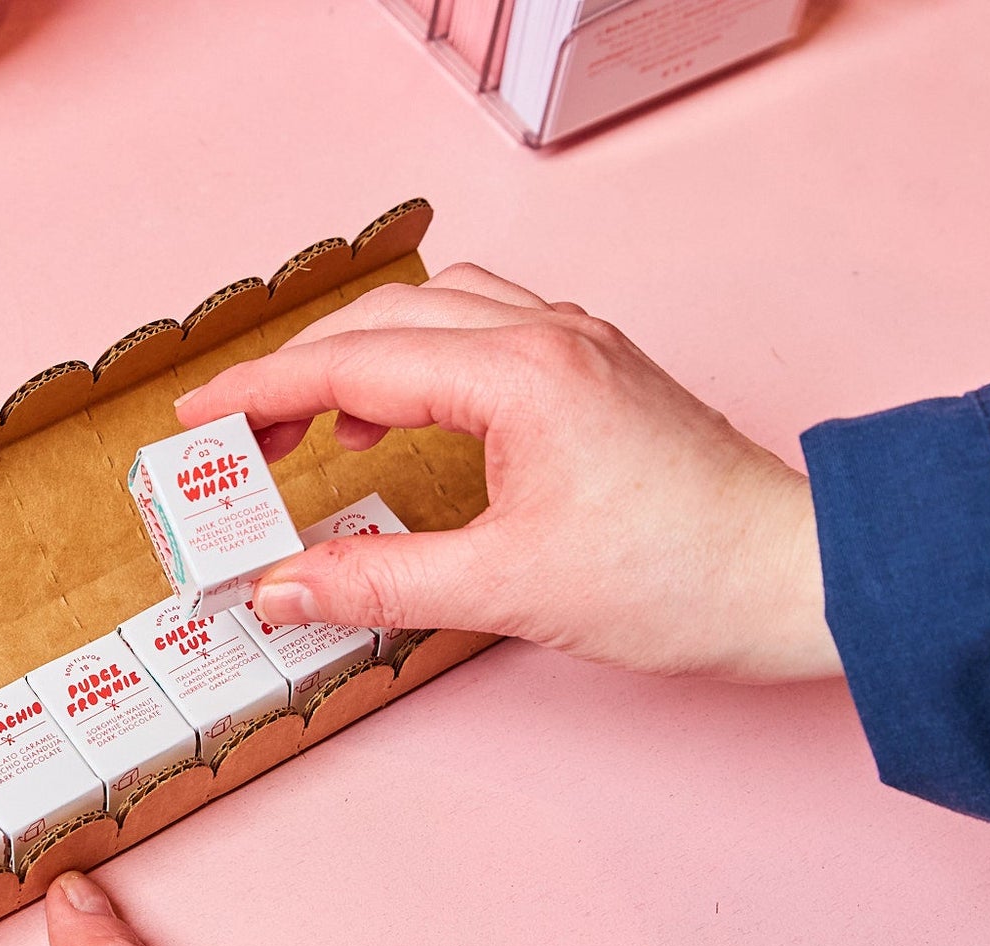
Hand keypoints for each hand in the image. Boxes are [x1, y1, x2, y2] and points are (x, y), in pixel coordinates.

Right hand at [176, 265, 842, 682]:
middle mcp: (547, 335)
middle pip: (385, 320)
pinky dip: (420, 362)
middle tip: (237, 433)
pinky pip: (482, 330)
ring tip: (318, 429)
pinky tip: (407, 419)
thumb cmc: (679, 577)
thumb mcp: (507, 590)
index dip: (260, 390)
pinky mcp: (596, 369)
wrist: (796, 577)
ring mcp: (577, 344)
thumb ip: (376, 584)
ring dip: (363, 358)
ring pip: (435, 311)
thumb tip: (278, 588)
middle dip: (299, 371)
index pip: (354, 363)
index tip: (193, 417)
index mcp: (519, 374)